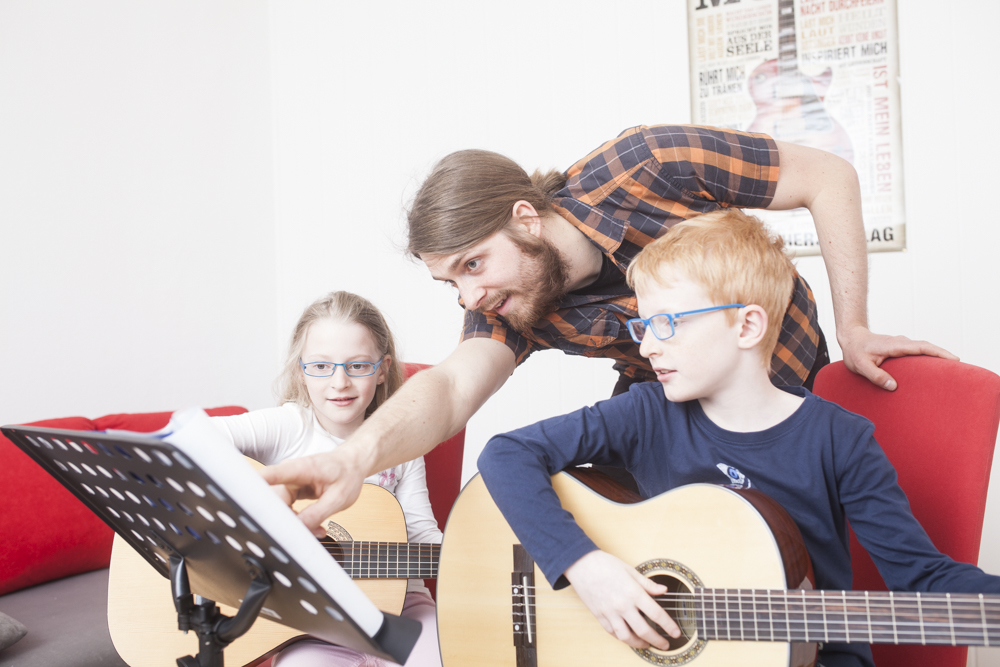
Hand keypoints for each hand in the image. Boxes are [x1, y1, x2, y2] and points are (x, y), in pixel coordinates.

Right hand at [259, 449, 365, 536]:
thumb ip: (317, 514)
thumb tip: (298, 530)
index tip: (240, 497)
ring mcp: (288, 483)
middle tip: (307, 534)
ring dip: (295, 524)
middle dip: (286, 522)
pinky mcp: (290, 491)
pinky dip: (298, 521)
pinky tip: (314, 527)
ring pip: (279, 510)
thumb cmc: (347, 473)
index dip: (252, 486)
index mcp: (300, 469)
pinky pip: (286, 510)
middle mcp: (289, 474)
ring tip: (318, 530)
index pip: (270, 476)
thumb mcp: (339, 498)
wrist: (353, 464)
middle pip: (273, 502)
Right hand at [564, 550, 678, 649]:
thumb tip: (663, 590)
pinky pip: (613, 633)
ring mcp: (610, 612)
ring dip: (639, 644)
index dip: (669, 626)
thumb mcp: (630, 570)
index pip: (656, 614)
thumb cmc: (605, 564)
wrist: (581, 564)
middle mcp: (622, 605)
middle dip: (657, 640)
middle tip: (665, 644)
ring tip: (647, 644)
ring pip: (627, 637)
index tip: (676, 632)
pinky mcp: (599, 616)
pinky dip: (623, 638)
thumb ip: (648, 583)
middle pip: (644, 630)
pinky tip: (629, 637)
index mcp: (633, 592)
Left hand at [838, 325, 958, 390]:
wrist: (851, 338)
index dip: (938, 352)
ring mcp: (902, 344)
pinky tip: (933, 369)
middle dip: (944, 356)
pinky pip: (918, 352)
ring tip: (950, 371)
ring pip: (924, 349)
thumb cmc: (855, 351)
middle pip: (927, 347)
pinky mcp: (901, 348)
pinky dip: (928, 357)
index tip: (953, 359)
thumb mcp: (860, 366)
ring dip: (937, 357)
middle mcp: (901, 342)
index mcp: (894, 346)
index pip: (921, 347)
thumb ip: (876, 376)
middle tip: (959, 369)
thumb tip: (894, 387)